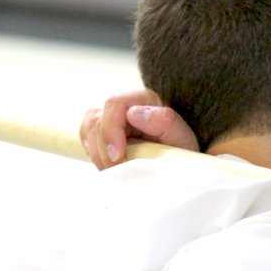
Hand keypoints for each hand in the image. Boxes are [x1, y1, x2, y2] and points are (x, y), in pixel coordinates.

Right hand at [80, 90, 199, 168]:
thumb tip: (134, 113)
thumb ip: (164, 122)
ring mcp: (112, 117)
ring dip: (97, 154)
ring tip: (114, 171)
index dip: (110, 131)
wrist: (180, 160)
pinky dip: (94, 152)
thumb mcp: (182, 138)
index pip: (114, 104)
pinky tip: (107, 163)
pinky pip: (87, 137)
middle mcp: (126, 104)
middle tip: (117, 171)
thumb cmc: (181, 148)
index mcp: (145, 99)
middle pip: (97, 120)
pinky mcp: (105, 130)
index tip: (118, 157)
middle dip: (103, 150)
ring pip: (89, 129)